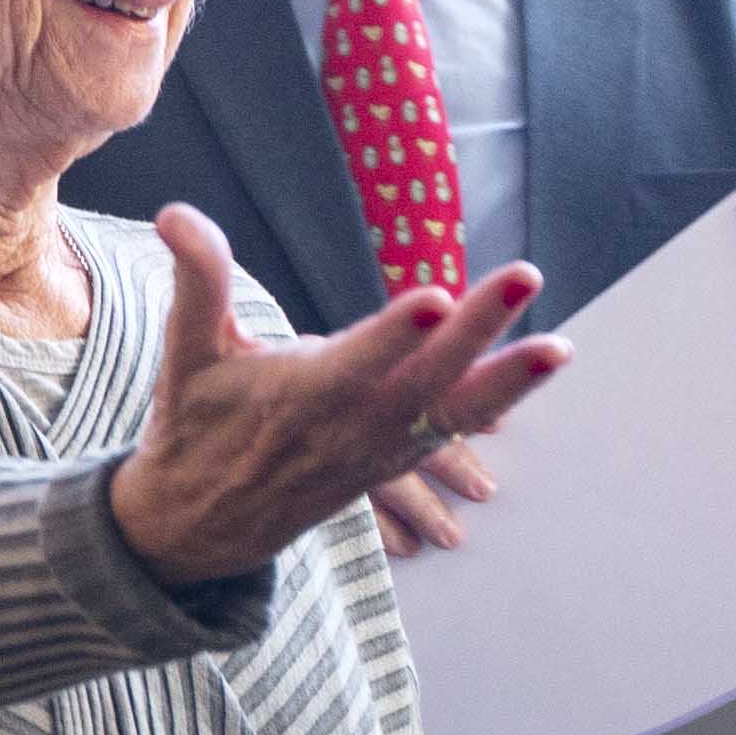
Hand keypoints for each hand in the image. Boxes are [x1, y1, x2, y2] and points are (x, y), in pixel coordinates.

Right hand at [110, 211, 562, 585]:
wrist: (203, 523)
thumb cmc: (194, 424)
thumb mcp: (188, 352)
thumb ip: (198, 279)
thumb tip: (173, 211)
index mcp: (301, 396)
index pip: (356, 362)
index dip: (394, 335)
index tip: (434, 298)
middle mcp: (350, 427)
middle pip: (425, 381)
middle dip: (478, 330)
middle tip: (523, 277)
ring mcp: (380, 448)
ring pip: (455, 413)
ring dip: (510, 380)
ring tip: (562, 347)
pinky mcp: (396, 457)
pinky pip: (456, 429)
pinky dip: (498, 401)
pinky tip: (543, 365)